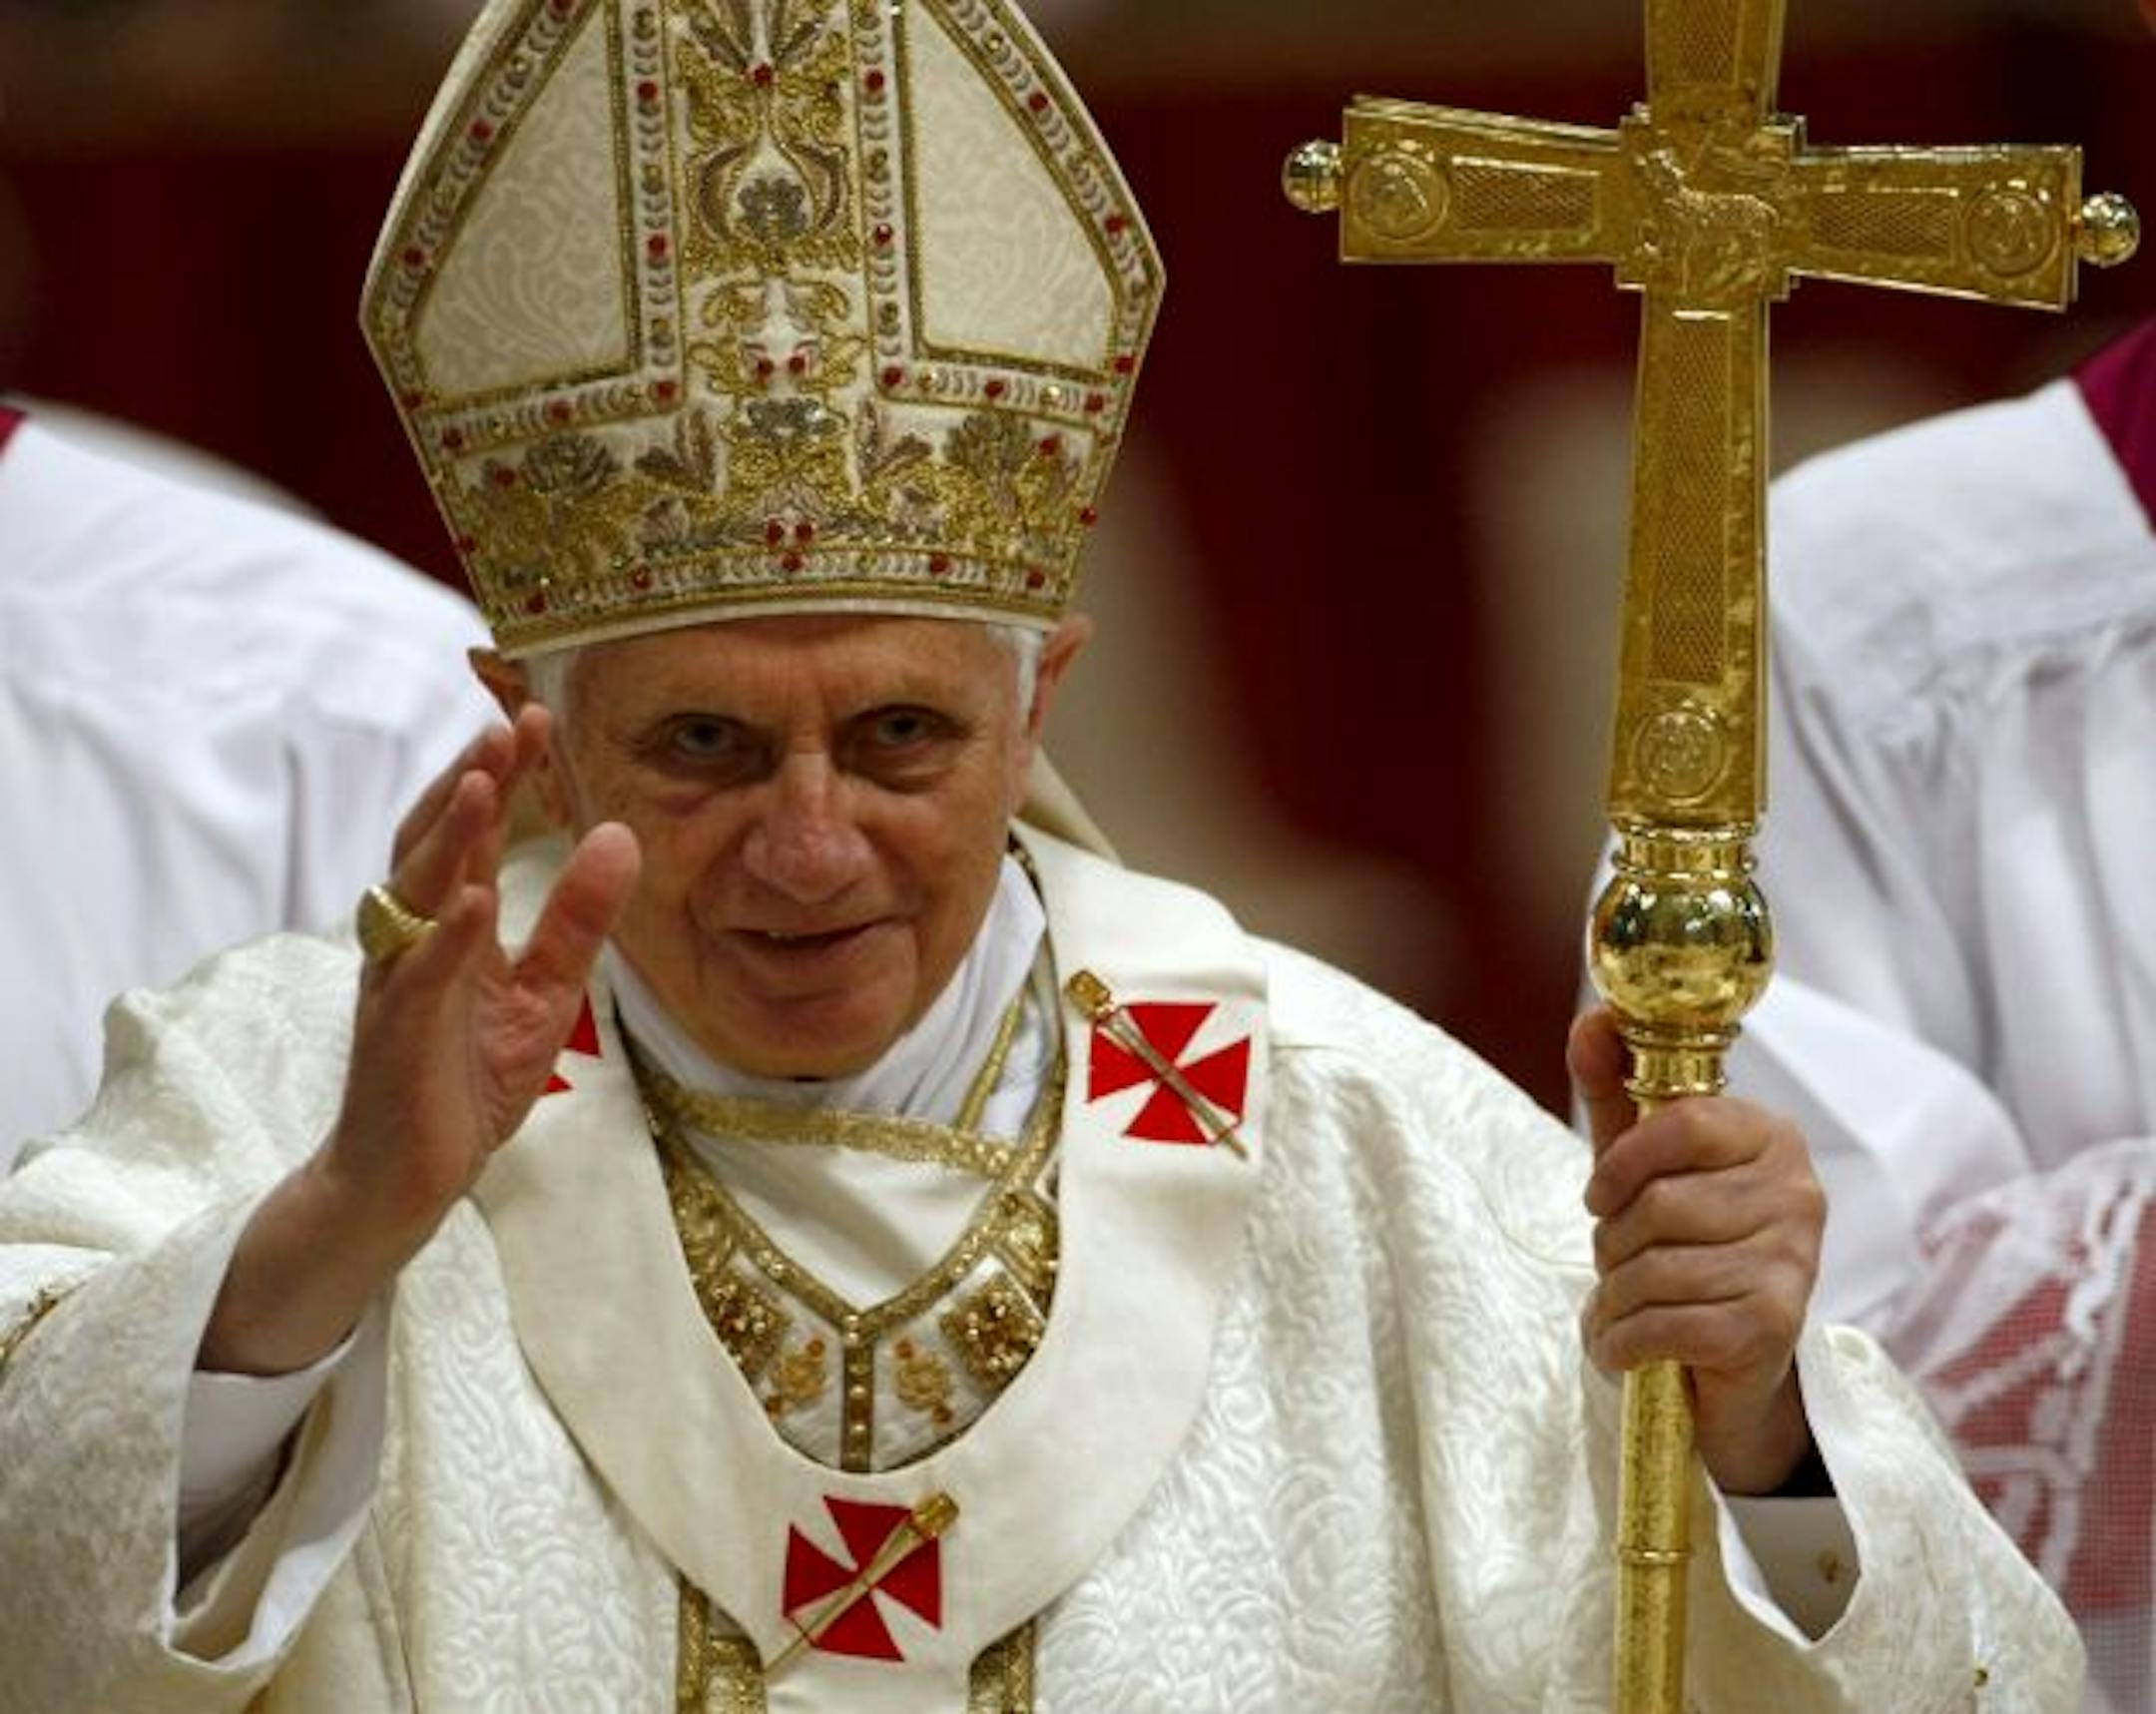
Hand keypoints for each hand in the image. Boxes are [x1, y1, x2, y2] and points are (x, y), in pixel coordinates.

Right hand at [200, 709, 639, 1374]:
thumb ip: (577, 919)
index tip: (539, 719)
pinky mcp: (396, 1035)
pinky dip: (445, 938)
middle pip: (432, 842)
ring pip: (413, 894)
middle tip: (509, 724)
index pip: (469, 832)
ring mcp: (398, 983)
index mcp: (448, 925)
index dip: (500, 775)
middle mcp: (413, 940)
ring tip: (485, 781)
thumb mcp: (546, 993)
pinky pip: (419, 979)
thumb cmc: (466, 1082)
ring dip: (449, 836)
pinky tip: (474, 901)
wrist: (407, 1180)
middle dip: (469, 781)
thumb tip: (619, 835)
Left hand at [1568, 1007, 1826, 1494]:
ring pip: (1657, 1267)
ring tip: (1624, 1305)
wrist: (1729, 1367)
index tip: (1599, 1196)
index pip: (1684, 1122)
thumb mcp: (1643, 1164)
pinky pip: (1665, 1324)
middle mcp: (1799, 1194)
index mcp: (1771, 1137)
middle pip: (1661, 1204)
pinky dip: (1623, 1341)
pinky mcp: (1775, 1327)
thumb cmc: (1682, 1247)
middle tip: (1619, 1263)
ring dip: (1615, 1297)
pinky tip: (1626, 1347)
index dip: (1622, 1162)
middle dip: (1614, 1243)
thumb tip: (1593, 1019)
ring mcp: (1795, 1263)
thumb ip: (1617, 1088)